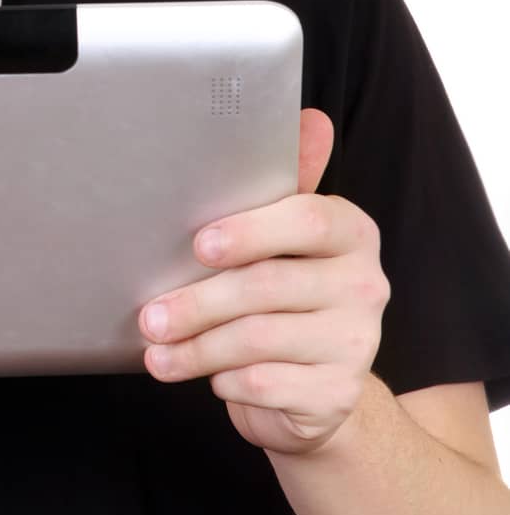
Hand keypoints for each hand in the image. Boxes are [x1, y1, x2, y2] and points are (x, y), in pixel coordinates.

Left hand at [136, 109, 389, 455]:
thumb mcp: (283, 238)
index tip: (199, 243)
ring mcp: (357, 343)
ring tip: (156, 353)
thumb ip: (284, 184)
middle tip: (149, 315)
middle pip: (268, 285)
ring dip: (196, 348)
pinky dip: (225, 381)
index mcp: (352, 232)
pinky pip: (265, 384)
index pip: (310, 218)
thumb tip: (309, 120)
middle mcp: (366, 284)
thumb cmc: (284, 297)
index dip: (251, 230)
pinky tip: (208, 376)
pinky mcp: (338, 394)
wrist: (314, 387)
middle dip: (197, 301)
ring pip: (258, 340)